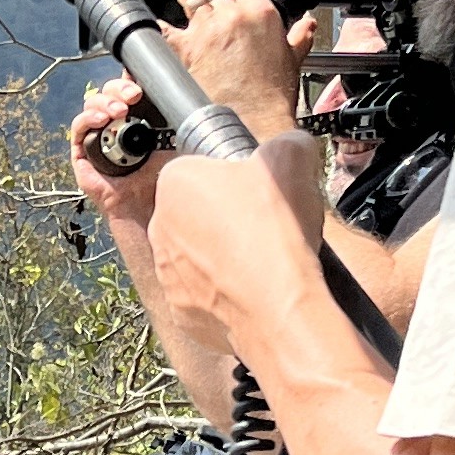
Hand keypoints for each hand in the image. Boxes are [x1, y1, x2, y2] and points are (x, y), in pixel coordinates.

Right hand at [69, 78, 161, 229]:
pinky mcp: (81, 150)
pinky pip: (78, 127)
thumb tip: (178, 97)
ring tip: (119, 111)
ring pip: (92, 104)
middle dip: (119, 89)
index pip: (124, 91)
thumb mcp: (167, 140)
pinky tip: (101, 119)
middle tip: (134, 96)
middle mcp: (112, 124)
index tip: (139, 82)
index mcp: (132, 118)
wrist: (143, 202)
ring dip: (105, 102)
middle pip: (108, 93)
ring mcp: (95, 135)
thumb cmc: (155, 175)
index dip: (127, 82)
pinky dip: (88, 118)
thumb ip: (170, 119)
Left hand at [141, 135, 328, 349]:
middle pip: (196, 213)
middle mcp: (159, 226)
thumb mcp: (292, 159)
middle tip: (264, 226)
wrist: (277, 306)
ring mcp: (166, 272)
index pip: (201, 170)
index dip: (235, 178)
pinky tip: (253, 290)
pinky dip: (225, 293)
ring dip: (224, 255)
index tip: (258, 191)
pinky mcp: (180, 311)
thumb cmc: (274, 230)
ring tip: (262, 260)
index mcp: (174, 182)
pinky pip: (203, 294)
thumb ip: (289, 143)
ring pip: (197, 254)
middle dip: (226, 217)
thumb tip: (295, 146)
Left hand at [166, 0, 315, 142]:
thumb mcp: (292, 62)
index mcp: (261, 14)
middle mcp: (232, 16)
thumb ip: (299, 38)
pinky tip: (157, 25)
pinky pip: (161, 25)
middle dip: (208, 1)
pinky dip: (157, 25)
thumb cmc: (272, 99)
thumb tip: (307, 24)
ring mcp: (205, 30)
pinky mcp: (181, 47)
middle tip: (203, 7)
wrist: (253, 126)